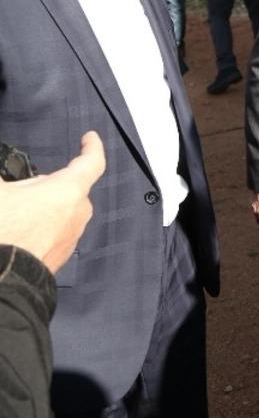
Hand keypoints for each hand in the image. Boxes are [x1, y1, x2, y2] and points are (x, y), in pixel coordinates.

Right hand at [0, 131, 105, 272]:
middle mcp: (77, 214)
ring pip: (60, 213)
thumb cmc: (3, 232)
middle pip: (68, 189)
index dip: (91, 147)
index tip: (90, 138)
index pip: (90, 162)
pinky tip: (16, 232)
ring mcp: (70, 238)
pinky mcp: (59, 257)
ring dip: (42, 208)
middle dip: (48, 185)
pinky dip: (40, 228)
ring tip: (12, 213)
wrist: (2, 279)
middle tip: (19, 188)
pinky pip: (54, 233)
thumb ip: (5, 179)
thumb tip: (5, 180)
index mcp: (67, 191)